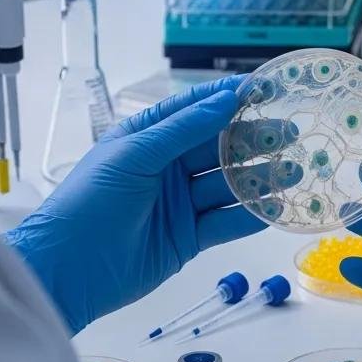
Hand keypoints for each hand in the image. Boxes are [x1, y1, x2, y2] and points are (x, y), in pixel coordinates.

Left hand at [4, 78, 299, 334]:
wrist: (66, 272)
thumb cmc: (90, 201)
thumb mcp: (134, 154)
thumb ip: (184, 128)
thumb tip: (227, 99)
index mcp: (148, 136)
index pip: (195, 108)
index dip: (229, 97)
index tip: (265, 89)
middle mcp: (167, 166)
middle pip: (219, 146)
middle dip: (255, 138)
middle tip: (291, 132)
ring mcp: (180, 203)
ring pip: (229, 183)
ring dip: (261, 176)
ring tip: (295, 168)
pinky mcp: (189, 238)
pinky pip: (226, 221)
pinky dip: (252, 213)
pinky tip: (277, 205)